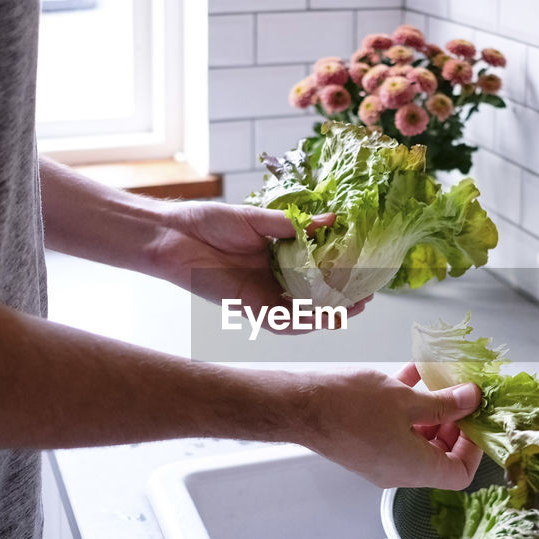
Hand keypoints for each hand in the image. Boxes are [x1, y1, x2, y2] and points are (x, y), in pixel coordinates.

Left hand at [151, 202, 368, 324]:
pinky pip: (278, 321)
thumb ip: (291, 226)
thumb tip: (329, 222)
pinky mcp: (247, 306)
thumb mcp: (256, 218)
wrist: (172, 235)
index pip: (316, 269)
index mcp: (277, 257)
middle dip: (341, 300)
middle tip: (366, 298)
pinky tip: (320, 317)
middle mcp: (272, 279)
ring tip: (351, 310)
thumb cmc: (208, 222)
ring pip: (300, 314)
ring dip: (326, 315)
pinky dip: (300, 321)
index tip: (364, 269)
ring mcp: (261, 295)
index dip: (340, 272)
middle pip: (314, 297)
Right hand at [299, 364, 482, 488]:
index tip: (475, 418)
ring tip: (437, 379)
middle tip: (460, 394)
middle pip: (440, 456)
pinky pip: (395, 429)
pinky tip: (411, 374)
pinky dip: (407, 407)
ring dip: (430, 411)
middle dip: (454, 424)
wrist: (299, 406)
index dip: (473, 448)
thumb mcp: (406, 400)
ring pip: (418, 439)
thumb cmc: (348, 407)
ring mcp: (380, 459)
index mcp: (413, 468)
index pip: (458, 474)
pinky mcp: (365, 444)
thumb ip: (444, 403)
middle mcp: (398, 471)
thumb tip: (471, 400)